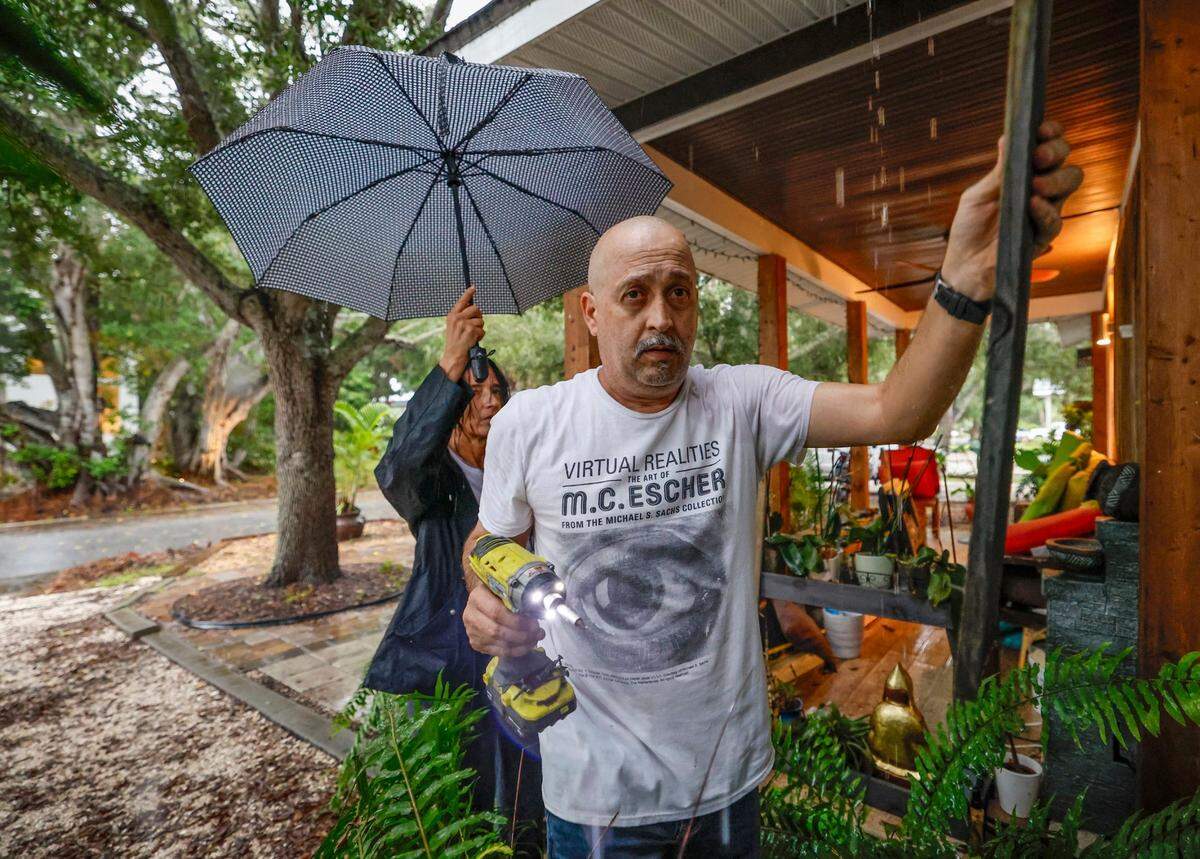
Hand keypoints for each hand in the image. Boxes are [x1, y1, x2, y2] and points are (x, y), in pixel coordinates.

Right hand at [439, 286, 483, 379]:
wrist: (453, 356)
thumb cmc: (455, 342)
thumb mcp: (454, 327)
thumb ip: (461, 317)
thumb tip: (474, 308)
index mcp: (452, 315)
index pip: (462, 301)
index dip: (468, 293)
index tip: (473, 287)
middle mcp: (457, 318)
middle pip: (476, 309)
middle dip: (479, 316)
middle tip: (474, 326)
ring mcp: (464, 324)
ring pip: (481, 320)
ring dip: (479, 329)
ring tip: (471, 336)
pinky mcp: (471, 331)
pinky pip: (482, 330)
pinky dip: (480, 337)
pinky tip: (473, 341)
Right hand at [462, 584, 544, 656]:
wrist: (483, 600)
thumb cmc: (497, 593)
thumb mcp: (504, 588)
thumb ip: (516, 597)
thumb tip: (537, 608)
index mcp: (477, 597)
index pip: (496, 612)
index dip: (517, 621)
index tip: (534, 623)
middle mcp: (470, 615)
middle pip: (497, 631)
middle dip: (521, 634)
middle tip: (538, 632)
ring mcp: (471, 631)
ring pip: (498, 643)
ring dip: (521, 644)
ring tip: (536, 639)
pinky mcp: (476, 644)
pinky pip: (497, 652)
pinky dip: (515, 651)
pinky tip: (527, 646)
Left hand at [940, 120, 1083, 299]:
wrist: (964, 265)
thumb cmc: (969, 228)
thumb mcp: (977, 196)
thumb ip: (997, 171)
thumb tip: (1007, 138)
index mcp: (1023, 174)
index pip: (1048, 147)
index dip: (1051, 134)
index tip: (1043, 130)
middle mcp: (1040, 189)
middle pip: (1065, 160)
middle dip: (1056, 152)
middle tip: (1038, 157)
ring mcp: (1044, 211)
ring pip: (1069, 184)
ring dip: (1055, 179)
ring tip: (1035, 184)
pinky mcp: (1043, 235)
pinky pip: (1054, 220)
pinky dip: (1044, 210)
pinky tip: (1032, 204)